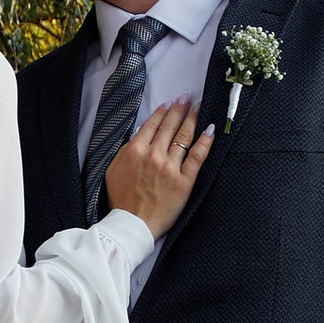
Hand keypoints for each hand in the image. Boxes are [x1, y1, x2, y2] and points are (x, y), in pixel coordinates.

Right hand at [103, 98, 213, 234]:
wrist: (132, 224)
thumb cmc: (121, 200)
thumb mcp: (114, 169)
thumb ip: (126, 151)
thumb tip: (138, 136)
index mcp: (135, 150)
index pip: (152, 125)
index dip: (162, 112)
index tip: (169, 104)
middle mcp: (153, 154)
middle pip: (170, 126)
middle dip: (179, 109)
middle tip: (187, 98)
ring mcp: (170, 167)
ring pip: (183, 137)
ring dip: (191, 119)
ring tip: (197, 108)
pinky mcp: (184, 181)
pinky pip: (197, 156)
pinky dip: (205, 141)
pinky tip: (210, 130)